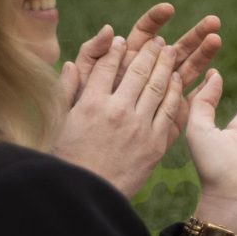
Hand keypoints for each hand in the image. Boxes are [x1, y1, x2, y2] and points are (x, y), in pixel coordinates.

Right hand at [52, 31, 193, 196]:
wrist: (87, 196)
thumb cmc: (68, 159)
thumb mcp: (60, 123)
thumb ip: (67, 90)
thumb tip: (70, 63)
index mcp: (89, 105)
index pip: (105, 67)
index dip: (115, 50)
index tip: (121, 39)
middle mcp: (116, 111)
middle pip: (137, 71)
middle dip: (148, 51)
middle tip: (157, 40)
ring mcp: (138, 126)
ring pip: (157, 86)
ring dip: (165, 64)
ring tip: (170, 50)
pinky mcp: (155, 142)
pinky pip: (169, 110)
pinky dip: (174, 91)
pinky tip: (176, 79)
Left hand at [62, 5, 218, 105]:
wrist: (86, 165)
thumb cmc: (77, 120)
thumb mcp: (79, 82)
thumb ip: (92, 54)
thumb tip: (108, 30)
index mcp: (124, 60)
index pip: (144, 32)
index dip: (156, 18)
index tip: (168, 8)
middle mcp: (145, 75)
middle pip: (173, 49)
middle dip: (194, 34)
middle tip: (213, 21)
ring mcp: (159, 96)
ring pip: (186, 70)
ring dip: (203, 54)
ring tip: (218, 38)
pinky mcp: (168, 117)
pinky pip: (187, 100)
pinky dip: (201, 88)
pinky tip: (213, 75)